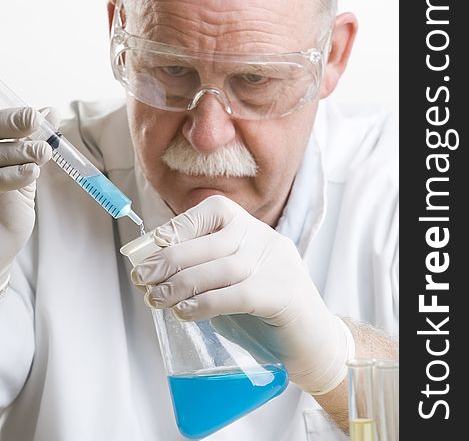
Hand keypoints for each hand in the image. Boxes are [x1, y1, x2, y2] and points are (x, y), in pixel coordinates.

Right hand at [0, 106, 59, 287]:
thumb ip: (31, 142)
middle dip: (11, 123)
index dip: (11, 117)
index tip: (36, 116)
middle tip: (34, 121)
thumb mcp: (22, 171)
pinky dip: (12, 174)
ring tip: (41, 152)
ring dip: (19, 150)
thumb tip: (51, 112)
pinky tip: (30, 172)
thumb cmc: (7, 208)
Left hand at [130, 195, 354, 394]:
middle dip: (171, 259)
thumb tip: (154, 269)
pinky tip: (185, 313)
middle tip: (143, 278)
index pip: (215, 209)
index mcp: (252, 229)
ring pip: (223, 267)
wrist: (312, 342)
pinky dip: (206, 303)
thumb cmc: (262, 310)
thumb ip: (202, 269)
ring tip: (156, 299)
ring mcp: (277, 266)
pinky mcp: (283, 295)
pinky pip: (238, 294)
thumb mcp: (232, 279)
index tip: (151, 247)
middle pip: (213, 241)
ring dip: (182, 283)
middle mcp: (266, 240)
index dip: (180, 226)